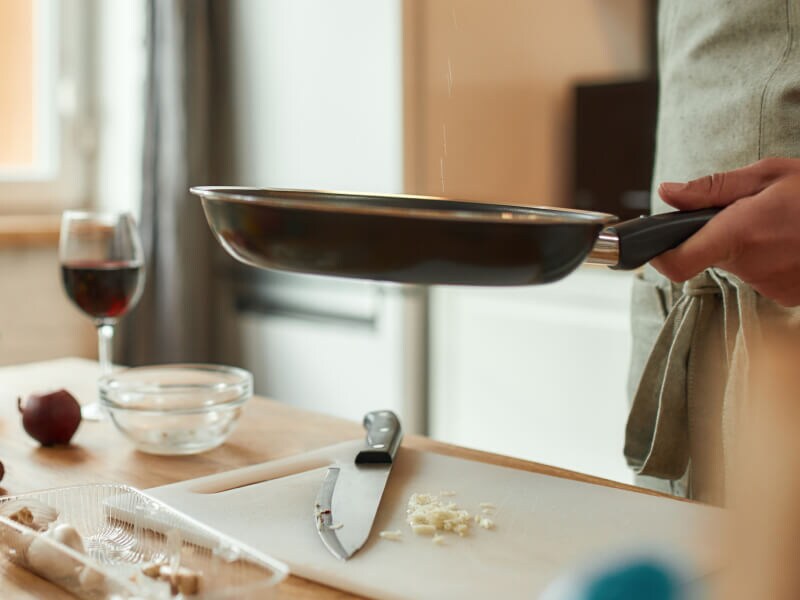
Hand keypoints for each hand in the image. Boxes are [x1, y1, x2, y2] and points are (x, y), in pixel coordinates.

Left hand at [651, 158, 799, 306]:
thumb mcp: (769, 175)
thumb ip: (713, 188)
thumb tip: (668, 193)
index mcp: (740, 233)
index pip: (679, 262)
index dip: (660, 256)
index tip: (658, 243)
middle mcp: (752, 266)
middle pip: (707, 257)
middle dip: (715, 236)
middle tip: (745, 214)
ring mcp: (771, 285)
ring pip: (736, 266)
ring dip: (745, 248)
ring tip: (778, 225)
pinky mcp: (786, 297)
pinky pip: (760, 277)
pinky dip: (767, 260)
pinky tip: (790, 242)